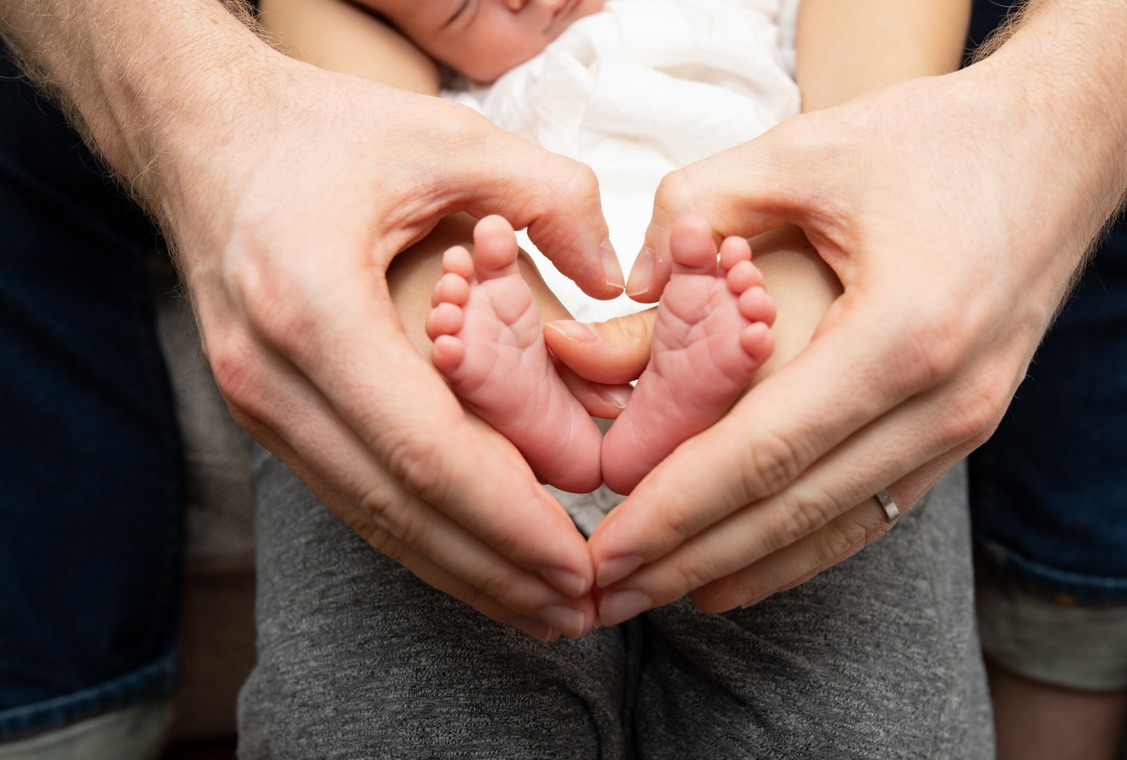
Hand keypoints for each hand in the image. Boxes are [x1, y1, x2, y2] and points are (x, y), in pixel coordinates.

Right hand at [161, 49, 626, 638]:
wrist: (201, 137)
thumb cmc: (319, 132)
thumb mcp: (445, 136)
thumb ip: (546, 197)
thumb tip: (615, 279)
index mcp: (310, 305)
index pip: (423, 449)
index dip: (507, 519)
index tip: (578, 562)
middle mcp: (271, 373)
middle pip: (397, 506)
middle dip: (493, 569)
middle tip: (577, 610)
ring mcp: (258, 401)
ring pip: (370, 517)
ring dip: (460, 569)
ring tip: (539, 607)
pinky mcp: (267, 411)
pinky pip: (351, 492)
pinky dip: (420, 535)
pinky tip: (475, 558)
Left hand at [586, 49, 1126, 622]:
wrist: (1053, 150)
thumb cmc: (931, 142)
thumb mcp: (803, 150)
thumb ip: (699, 209)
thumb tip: (629, 287)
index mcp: (903, 332)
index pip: (764, 452)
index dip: (676, 511)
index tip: (606, 550)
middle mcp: (943, 399)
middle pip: (791, 509)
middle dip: (689, 560)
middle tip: (605, 597)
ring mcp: (959, 424)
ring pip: (831, 527)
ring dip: (736, 569)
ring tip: (654, 598)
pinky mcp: (957, 429)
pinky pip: (868, 510)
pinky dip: (797, 550)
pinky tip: (738, 573)